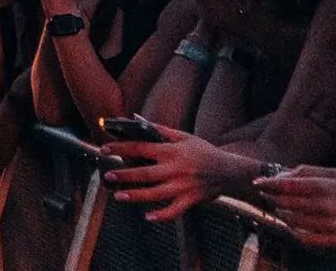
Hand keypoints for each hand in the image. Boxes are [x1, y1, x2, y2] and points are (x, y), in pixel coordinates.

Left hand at [101, 125, 260, 220]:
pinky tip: (148, 216)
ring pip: (155, 193)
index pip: (141, 148)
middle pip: (145, 173)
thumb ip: (159, 129)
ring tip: (118, 196)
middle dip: (124, 175)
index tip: (104, 149)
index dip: (121, 147)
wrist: (230, 171)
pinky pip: (174, 211)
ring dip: (136, 196)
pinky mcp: (191, 200)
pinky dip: (161, 215)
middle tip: (107, 176)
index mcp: (172, 151)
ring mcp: (183, 186)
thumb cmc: (204, 151)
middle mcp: (176, 169)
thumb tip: (136, 118)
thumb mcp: (183, 136)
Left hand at [254, 166, 335, 249]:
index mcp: (326, 187)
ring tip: (282, 210)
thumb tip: (285, 174)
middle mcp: (326, 206)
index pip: (287, 185)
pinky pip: (308, 239)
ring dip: (284, 215)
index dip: (269, 184)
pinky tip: (295, 228)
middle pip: (287, 203)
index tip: (257, 184)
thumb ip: (311, 172)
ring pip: (295, 221)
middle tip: (267, 196)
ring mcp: (332, 225)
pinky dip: (297, 233)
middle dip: (273, 199)